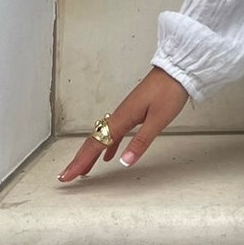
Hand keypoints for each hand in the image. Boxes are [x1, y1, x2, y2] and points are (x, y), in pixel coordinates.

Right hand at [57, 66, 190, 182]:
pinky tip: (109, 155)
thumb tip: (123, 162)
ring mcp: (125, 113)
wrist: (176, 69)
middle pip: (94, 141)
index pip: (96, 144)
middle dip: (79, 159)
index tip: (67, 175)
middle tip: (67, 175)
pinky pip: (114, 132)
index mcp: (122, 118)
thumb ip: (141, 142)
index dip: (80, 161)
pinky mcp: (133, 111)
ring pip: (103, 137)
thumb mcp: (158, 120)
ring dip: (91, 153)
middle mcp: (120, 115)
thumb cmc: (169, 91)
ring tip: (84, 170)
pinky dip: (108, 145)